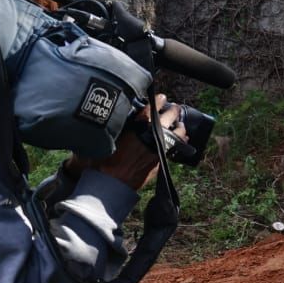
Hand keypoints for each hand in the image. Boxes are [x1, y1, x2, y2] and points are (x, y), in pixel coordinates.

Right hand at [68, 95, 187, 191]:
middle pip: (168, 117)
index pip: (151, 108)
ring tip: (179, 123)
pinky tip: (181, 139)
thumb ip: (113, 126)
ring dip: (179, 126)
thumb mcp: (104, 138)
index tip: (161, 97)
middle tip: (173, 108)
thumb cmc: (101, 161)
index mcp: (137, 127)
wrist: (110, 185)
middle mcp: (152, 136)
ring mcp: (159, 149)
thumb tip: (113, 116)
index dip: (158, 100)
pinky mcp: (161, 161)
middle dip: (172, 110)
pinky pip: (176, 147)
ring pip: (177, 132)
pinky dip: (180, 141)